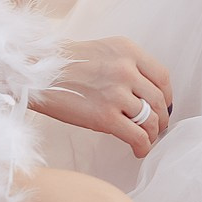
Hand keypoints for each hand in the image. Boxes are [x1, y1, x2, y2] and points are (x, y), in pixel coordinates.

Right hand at [33, 35, 172, 158]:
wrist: (34, 73)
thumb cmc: (63, 64)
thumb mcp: (101, 51)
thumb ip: (125, 65)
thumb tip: (144, 92)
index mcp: (127, 51)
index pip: (162, 77)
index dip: (167, 96)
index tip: (163, 106)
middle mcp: (126, 70)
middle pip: (159, 100)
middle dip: (162, 118)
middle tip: (158, 127)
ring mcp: (116, 93)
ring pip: (151, 120)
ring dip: (152, 134)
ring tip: (146, 140)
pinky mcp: (105, 117)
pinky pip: (137, 136)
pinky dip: (143, 146)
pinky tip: (138, 150)